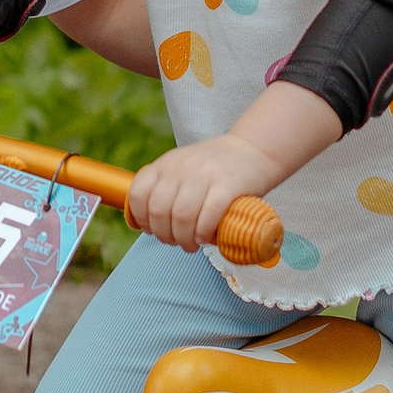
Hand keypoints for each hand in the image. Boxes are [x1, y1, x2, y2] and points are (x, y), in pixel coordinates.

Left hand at [127, 132, 282, 253]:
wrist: (253, 149)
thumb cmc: (215, 167)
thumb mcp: (182, 167)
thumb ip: (164, 187)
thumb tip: (146, 224)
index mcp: (166, 163)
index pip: (139, 193)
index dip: (141, 218)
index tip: (152, 230)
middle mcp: (181, 167)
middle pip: (159, 211)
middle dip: (164, 235)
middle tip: (176, 242)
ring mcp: (205, 174)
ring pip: (182, 216)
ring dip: (184, 238)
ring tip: (191, 244)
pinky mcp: (228, 185)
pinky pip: (208, 214)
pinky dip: (203, 232)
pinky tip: (204, 238)